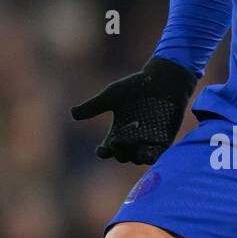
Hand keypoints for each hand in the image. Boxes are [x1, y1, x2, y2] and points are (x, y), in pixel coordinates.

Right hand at [71, 55, 197, 163]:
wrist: (161, 80)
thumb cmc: (135, 86)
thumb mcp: (112, 95)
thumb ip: (94, 106)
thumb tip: (73, 113)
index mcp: (117, 132)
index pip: (107, 149)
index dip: (104, 152)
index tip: (102, 149)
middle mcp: (131, 140)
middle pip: (122, 155)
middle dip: (119, 151)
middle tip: (118, 141)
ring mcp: (147, 142)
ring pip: (138, 157)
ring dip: (135, 156)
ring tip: (134, 151)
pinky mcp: (163, 141)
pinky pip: (157, 154)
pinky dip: (152, 156)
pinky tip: (149, 155)